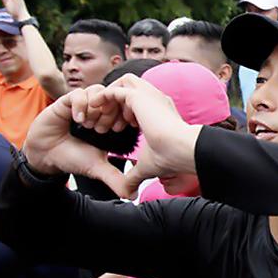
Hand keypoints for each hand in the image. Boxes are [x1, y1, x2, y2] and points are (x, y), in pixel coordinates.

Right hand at [21, 88, 131, 195]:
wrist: (46, 156)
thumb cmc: (72, 158)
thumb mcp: (97, 168)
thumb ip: (115, 178)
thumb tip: (132, 196)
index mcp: (108, 121)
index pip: (124, 107)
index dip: (124, 116)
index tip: (117, 131)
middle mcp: (97, 110)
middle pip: (113, 96)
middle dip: (110, 112)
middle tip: (103, 129)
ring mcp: (82, 104)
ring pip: (97, 91)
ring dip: (95, 107)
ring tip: (89, 125)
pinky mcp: (65, 102)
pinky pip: (78, 93)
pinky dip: (80, 104)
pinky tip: (77, 119)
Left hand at [88, 76, 197, 194]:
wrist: (183, 149)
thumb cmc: (172, 157)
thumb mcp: (148, 166)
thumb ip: (135, 175)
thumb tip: (128, 193)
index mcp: (161, 112)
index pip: (138, 103)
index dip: (123, 115)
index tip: (115, 131)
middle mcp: (156, 100)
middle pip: (130, 88)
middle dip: (115, 103)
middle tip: (105, 124)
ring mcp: (148, 95)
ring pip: (122, 84)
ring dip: (108, 98)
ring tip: (97, 116)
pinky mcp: (138, 96)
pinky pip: (114, 89)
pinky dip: (102, 98)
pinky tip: (94, 109)